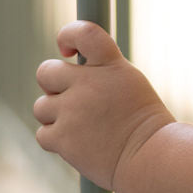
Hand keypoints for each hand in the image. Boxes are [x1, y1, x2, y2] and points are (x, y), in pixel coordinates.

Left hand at [33, 21, 173, 192]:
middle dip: (53, 86)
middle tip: (71, 100)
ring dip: (56, 117)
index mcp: (111, 66)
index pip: (84, 33)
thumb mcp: (130, 85)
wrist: (151, 160)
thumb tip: (67, 73)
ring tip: (82, 128)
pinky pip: (43, 134)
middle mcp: (89, 84)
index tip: (67, 50)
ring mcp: (73, 110)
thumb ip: (101, 73)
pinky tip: (79, 144)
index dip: (68, 35)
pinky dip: (57, 141)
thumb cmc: (145, 125)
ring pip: (41, 106)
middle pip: (46, 72)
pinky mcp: (62, 138)